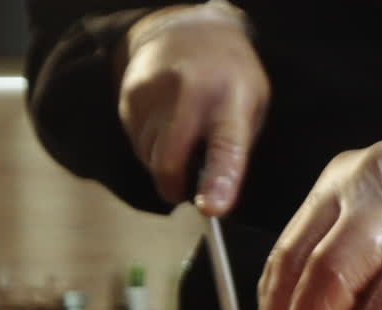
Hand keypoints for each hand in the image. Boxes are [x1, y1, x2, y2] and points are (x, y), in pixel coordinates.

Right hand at [116, 1, 268, 214]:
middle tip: (182, 192)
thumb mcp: (251, 105)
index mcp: (232, 98)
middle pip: (169, 160)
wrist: (185, 30)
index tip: (211, 209)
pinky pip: (136, 144)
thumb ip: (235, 149)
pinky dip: (150, 146)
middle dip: (173, 187)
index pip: (226, 146)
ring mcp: (154, 92)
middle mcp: (190, 92)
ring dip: (163, 162)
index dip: (218, 181)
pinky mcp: (129, 97)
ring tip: (180, 135)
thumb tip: (211, 198)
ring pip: (148, 158)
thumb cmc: (228, 77)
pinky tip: (164, 122)